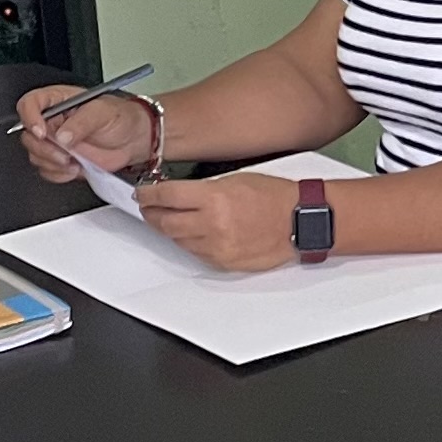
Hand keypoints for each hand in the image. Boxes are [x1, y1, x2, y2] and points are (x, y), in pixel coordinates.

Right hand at [17, 85, 155, 183]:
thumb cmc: (121, 117)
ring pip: (36, 155)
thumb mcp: (103, 112)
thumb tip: (63, 136)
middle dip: (44, 149)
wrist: (134, 139)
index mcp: (58, 100)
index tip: (42, 132)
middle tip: (65, 154)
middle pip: (28, 135)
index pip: (30, 104)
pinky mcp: (61, 159)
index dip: (30, 118)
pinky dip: (58, 174)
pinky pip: (47, 170)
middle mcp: (53, 120)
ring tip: (75, 161)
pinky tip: (75, 169)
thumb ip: (82, 123)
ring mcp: (55, 141)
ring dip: (52, 163)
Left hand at [138, 172, 295, 270]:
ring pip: (177, 240)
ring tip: (168, 220)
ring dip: (169, 229)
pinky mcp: (223, 262)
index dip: (149, 195)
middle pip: (165, 222)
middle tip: (148, 208)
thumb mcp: (235, 179)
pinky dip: (188, 243)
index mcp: (214, 198)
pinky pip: (195, 253)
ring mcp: (217, 246)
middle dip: (152, 214)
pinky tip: (191, 233)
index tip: (142, 194)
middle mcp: (212, 224)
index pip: (167, 197)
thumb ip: (203, 190)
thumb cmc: (274, 197)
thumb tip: (178, 195)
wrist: (299, 221)